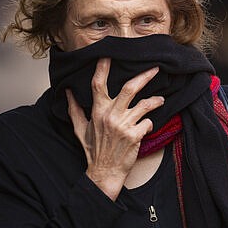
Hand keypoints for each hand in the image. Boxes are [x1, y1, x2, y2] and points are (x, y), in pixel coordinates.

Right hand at [66, 58, 163, 200]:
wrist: (104, 172)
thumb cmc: (93, 150)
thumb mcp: (79, 129)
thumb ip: (74, 109)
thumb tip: (68, 92)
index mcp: (97, 111)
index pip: (99, 84)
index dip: (103, 68)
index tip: (108, 55)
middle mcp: (110, 115)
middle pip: (129, 88)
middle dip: (144, 76)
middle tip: (155, 69)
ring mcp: (123, 125)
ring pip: (144, 105)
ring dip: (155, 100)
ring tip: (160, 99)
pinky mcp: (134, 136)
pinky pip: (148, 123)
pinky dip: (150, 123)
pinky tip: (148, 127)